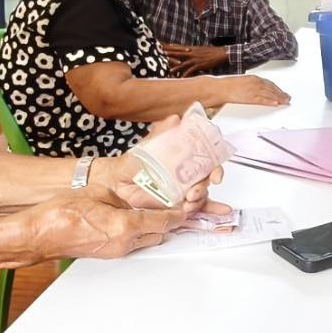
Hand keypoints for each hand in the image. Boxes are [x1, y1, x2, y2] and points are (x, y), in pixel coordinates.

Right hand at [20, 190, 187, 260]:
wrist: (40, 234)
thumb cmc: (61, 214)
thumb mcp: (98, 193)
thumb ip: (122, 197)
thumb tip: (135, 199)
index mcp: (125, 225)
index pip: (164, 221)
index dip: (178, 214)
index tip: (185, 207)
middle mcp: (124, 242)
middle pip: (159, 234)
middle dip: (167, 221)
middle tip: (170, 207)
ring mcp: (116, 251)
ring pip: (147, 240)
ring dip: (152, 228)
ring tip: (151, 212)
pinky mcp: (108, 254)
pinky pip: (132, 244)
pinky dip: (138, 233)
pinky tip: (130, 221)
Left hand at [90, 118, 225, 210]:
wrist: (116, 183)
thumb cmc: (132, 163)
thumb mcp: (147, 147)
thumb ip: (162, 133)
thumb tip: (175, 119)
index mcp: (183, 159)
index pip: (207, 161)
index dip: (215, 168)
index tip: (215, 176)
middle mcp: (186, 175)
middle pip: (205, 180)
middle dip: (203, 187)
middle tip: (193, 193)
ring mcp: (182, 191)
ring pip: (200, 196)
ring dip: (199, 200)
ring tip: (187, 203)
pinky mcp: (176, 206)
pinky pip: (194, 209)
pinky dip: (207, 211)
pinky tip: (211, 212)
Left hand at [165, 44, 228, 76]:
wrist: (220, 53)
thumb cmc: (211, 52)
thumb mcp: (200, 49)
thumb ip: (193, 51)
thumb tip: (188, 52)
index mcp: (191, 49)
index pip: (178, 48)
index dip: (170, 48)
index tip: (162, 47)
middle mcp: (191, 53)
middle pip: (177, 54)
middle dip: (169, 55)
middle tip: (160, 57)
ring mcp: (195, 59)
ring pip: (182, 64)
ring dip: (175, 68)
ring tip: (169, 71)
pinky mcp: (199, 65)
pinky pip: (190, 71)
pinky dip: (185, 75)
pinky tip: (181, 79)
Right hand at [217, 75, 290, 108]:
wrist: (219, 88)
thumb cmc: (228, 86)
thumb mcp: (243, 82)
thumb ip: (252, 84)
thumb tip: (259, 89)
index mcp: (254, 78)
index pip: (270, 84)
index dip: (278, 89)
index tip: (283, 93)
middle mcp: (255, 83)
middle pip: (271, 89)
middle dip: (281, 94)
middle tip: (287, 98)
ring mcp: (252, 90)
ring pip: (269, 94)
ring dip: (278, 98)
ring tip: (285, 102)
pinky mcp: (249, 97)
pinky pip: (261, 100)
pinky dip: (269, 102)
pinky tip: (275, 104)